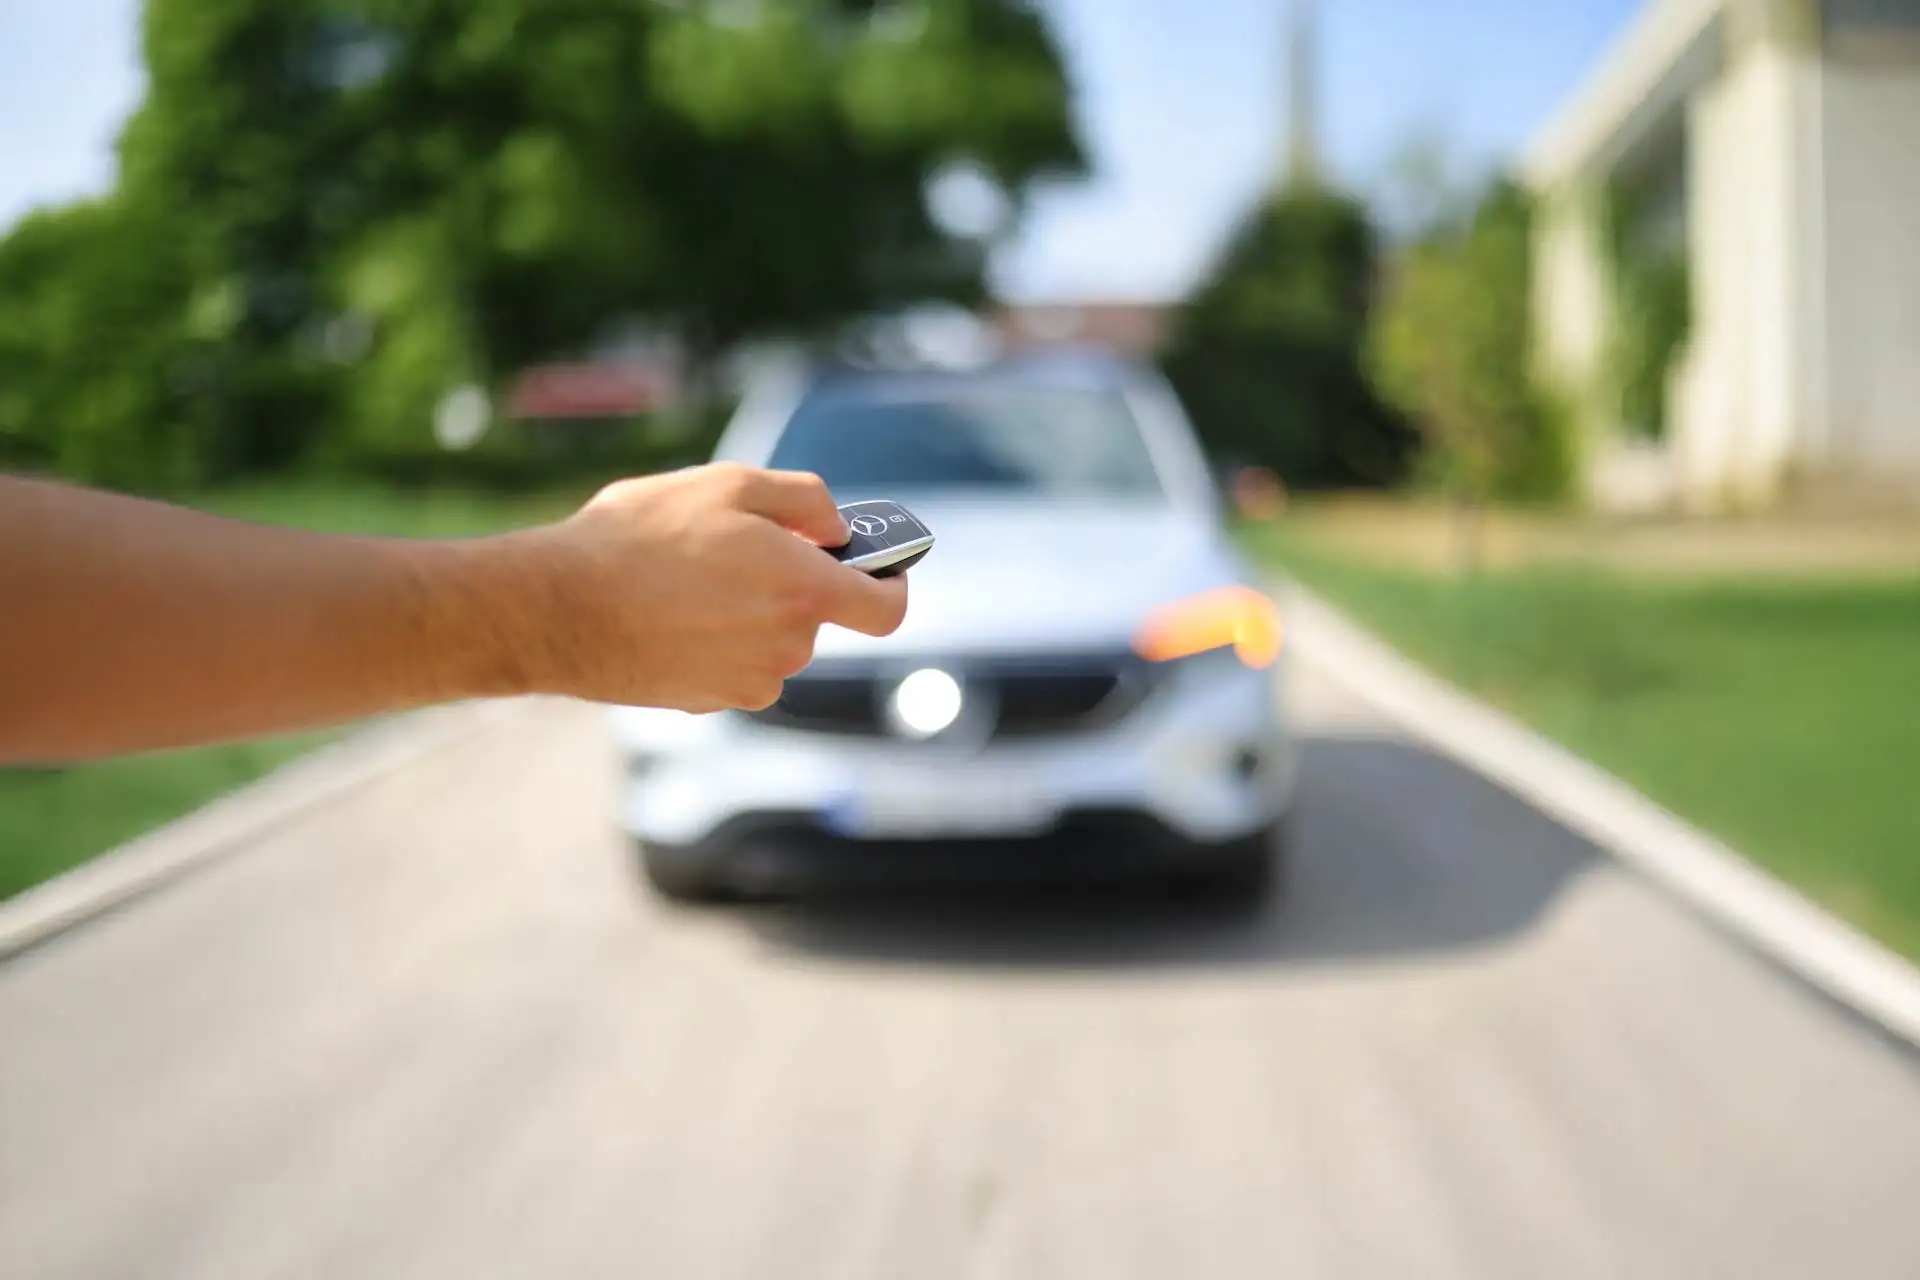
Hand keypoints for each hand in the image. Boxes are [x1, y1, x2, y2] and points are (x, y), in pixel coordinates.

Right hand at [522, 462, 909, 711]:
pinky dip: (713, 640)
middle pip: (814, 616)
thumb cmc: (639, 537)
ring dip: (746, 611)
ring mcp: (747, 682)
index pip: (886, 609)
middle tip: (732, 547)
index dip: (890, 584)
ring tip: (685, 578)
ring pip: (770, 641)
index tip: (879, 568)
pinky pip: (731, 664)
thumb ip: (805, 500)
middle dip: (789, 583)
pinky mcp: (707, 702)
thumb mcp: (728, 484)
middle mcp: (787, 648)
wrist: (556, 607)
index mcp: (805, 593)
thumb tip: (836, 528)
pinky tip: (667, 613)